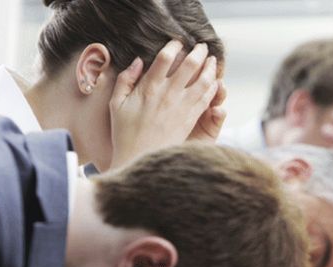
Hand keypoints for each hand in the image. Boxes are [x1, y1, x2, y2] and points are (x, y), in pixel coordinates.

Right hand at [108, 40, 219, 168]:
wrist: (138, 159)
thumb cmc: (124, 134)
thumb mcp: (116, 104)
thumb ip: (125, 80)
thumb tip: (139, 61)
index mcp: (148, 88)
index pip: (165, 58)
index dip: (173, 46)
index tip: (178, 42)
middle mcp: (167, 94)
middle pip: (189, 65)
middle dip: (198, 52)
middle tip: (203, 46)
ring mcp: (181, 106)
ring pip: (202, 80)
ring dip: (210, 67)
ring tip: (213, 61)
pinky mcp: (190, 119)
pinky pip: (206, 98)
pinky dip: (213, 87)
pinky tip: (215, 82)